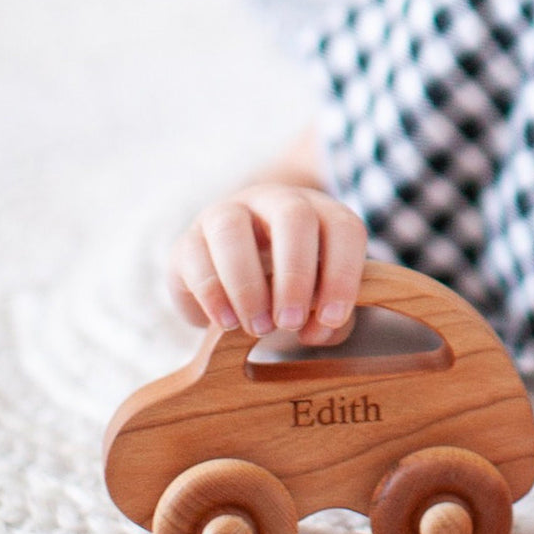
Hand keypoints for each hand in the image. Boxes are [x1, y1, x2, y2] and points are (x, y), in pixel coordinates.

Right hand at [167, 183, 367, 342]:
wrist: (239, 277)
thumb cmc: (296, 289)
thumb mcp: (321, 303)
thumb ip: (330, 320)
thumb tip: (315, 331)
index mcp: (322, 214)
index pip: (343, 229)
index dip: (342, 274)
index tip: (331, 317)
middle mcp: (277, 202)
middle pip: (293, 217)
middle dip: (295, 274)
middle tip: (291, 323)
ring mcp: (229, 213)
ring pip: (233, 228)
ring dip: (247, 284)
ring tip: (258, 327)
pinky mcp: (190, 238)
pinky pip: (195, 254)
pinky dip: (212, 292)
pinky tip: (228, 322)